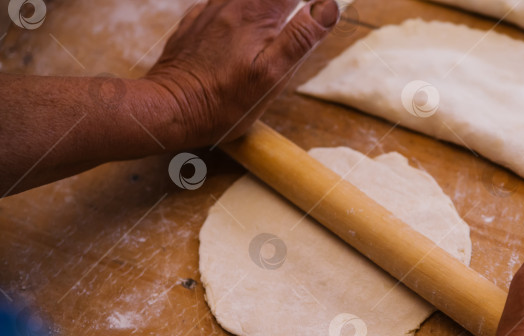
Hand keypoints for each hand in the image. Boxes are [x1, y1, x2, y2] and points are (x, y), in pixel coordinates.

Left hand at [144, 0, 337, 146]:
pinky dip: (240, 13)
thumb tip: (327, 7)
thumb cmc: (223, 102)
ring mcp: (209, 12)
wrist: (170, 110)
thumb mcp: (271, 76)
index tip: (316, 9)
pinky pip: (223, 6)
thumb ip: (299, 39)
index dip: (308, 2)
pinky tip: (242, 34)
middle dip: (285, 6)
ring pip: (245, 0)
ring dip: (264, 9)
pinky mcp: (194, 24)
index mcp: (256, 15)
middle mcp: (231, 5)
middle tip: (295, 22)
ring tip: (272, 30)